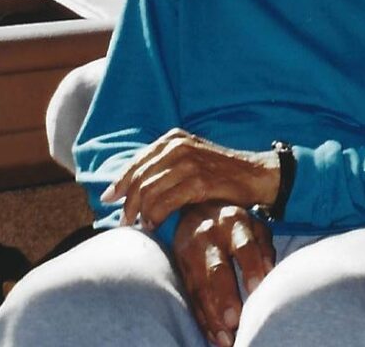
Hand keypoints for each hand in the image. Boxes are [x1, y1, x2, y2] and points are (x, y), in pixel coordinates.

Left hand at [100, 128, 279, 229]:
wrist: (256, 175)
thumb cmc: (220, 173)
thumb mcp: (190, 161)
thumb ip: (165, 168)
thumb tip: (132, 189)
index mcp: (174, 139)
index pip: (137, 162)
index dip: (120, 182)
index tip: (108, 199)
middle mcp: (179, 147)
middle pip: (139, 177)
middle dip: (127, 202)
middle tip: (124, 221)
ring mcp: (189, 163)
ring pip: (149, 191)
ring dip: (140, 212)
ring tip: (141, 226)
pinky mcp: (199, 182)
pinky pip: (166, 202)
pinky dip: (155, 216)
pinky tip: (155, 225)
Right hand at [173, 202, 274, 346]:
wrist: (196, 209)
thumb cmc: (237, 226)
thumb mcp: (255, 227)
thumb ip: (264, 248)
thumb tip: (271, 274)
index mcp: (234, 222)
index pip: (244, 246)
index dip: (251, 267)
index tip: (257, 290)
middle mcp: (210, 235)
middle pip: (217, 269)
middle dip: (225, 297)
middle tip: (233, 322)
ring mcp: (191, 252)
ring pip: (200, 287)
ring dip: (212, 315)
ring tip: (224, 339)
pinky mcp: (180, 268)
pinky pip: (190, 296)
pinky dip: (201, 317)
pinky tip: (212, 334)